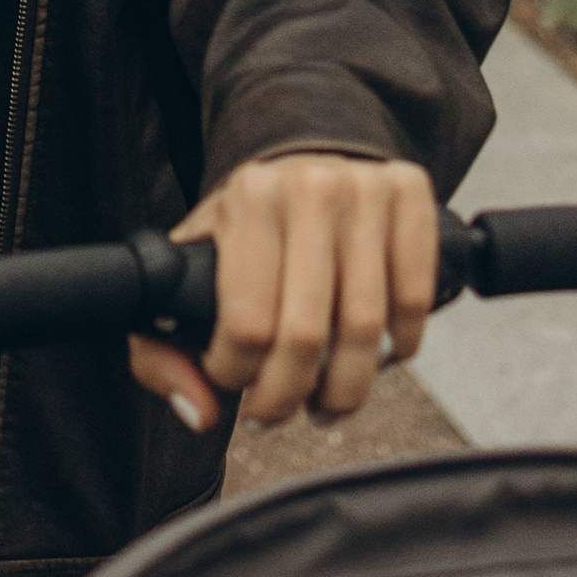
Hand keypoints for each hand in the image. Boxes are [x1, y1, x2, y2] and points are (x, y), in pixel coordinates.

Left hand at [128, 153, 436, 436]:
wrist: (305, 162)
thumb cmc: (244, 232)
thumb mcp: (187, 271)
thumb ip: (162, 350)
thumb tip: (202, 413)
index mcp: (248, 198)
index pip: (248, 324)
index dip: (237, 376)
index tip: (233, 381)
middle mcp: (310, 187)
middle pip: (308, 336)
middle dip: (290, 397)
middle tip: (279, 412)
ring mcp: (367, 188)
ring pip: (366, 330)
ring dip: (345, 390)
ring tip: (323, 402)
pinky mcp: (412, 195)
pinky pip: (414, 302)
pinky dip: (396, 350)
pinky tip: (370, 359)